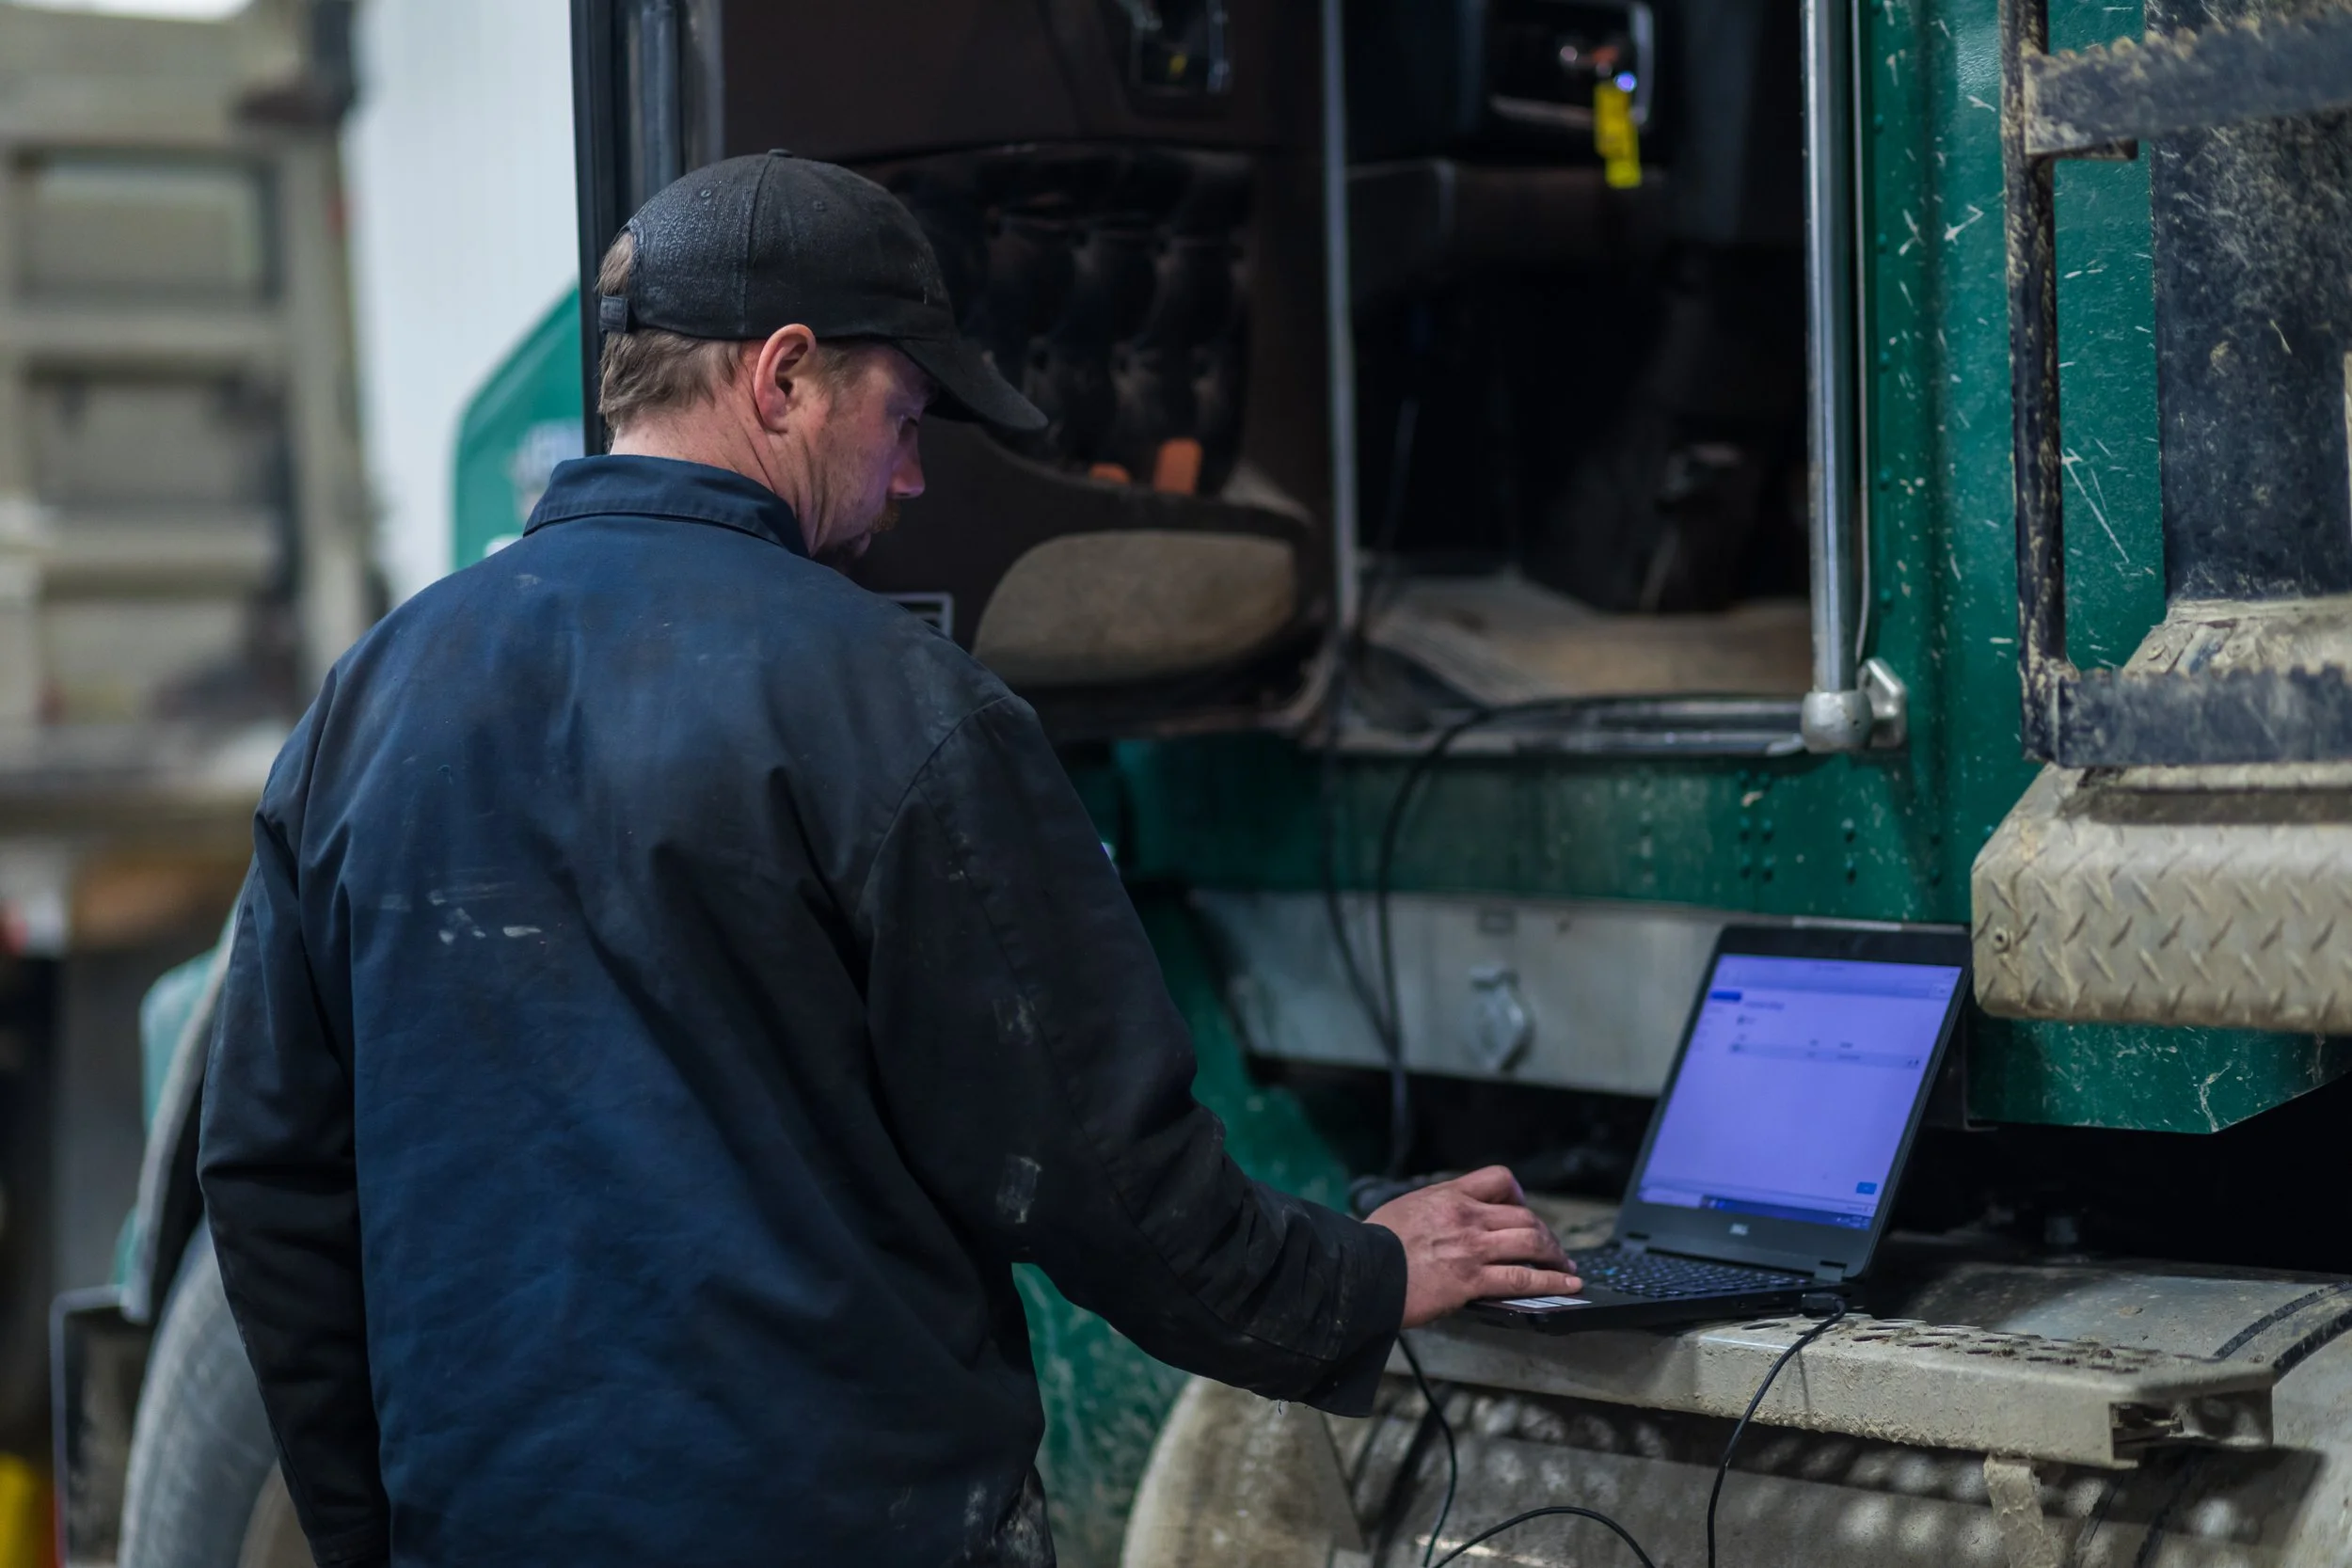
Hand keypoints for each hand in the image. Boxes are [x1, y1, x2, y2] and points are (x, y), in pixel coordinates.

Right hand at [1365, 1165, 1580, 1327]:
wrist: (1359, 1272)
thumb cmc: (1371, 1244)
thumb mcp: (1403, 1209)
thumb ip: (1431, 1211)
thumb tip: (1441, 1222)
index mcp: (1448, 1195)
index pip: (1498, 1179)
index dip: (1518, 1195)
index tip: (1521, 1209)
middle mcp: (1465, 1216)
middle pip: (1524, 1215)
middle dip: (1545, 1233)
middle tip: (1553, 1248)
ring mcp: (1471, 1247)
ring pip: (1531, 1242)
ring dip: (1556, 1256)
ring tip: (1566, 1268)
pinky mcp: (1472, 1280)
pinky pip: (1523, 1278)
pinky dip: (1552, 1282)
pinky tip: (1566, 1286)